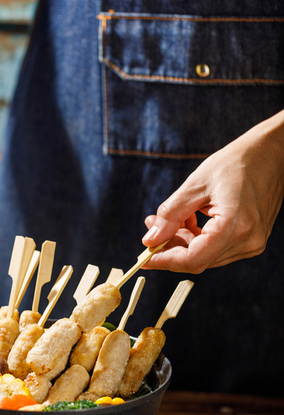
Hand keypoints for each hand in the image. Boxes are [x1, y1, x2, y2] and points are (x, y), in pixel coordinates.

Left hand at [142, 110, 283, 272]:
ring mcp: (253, 243)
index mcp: (235, 225)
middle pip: (198, 260)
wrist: (272, 153)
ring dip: (183, 243)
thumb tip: (149, 241)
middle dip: (170, 247)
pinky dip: (198, 240)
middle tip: (152, 225)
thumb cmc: (236, 162)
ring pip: (206, 256)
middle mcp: (248, 241)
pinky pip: (217, 249)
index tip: (144, 257)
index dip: (165, 261)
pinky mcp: (252, 240)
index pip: (193, 260)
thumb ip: (170, 215)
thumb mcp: (195, 184)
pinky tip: (189, 220)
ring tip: (169, 219)